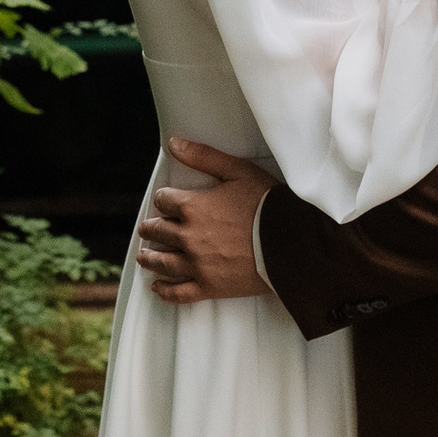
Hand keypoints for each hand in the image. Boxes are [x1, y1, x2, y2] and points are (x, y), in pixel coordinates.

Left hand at [134, 138, 273, 303]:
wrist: (292, 242)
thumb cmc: (268, 204)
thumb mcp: (237, 171)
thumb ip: (203, 156)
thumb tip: (173, 144)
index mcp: (192, 207)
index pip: (163, 201)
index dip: (164, 199)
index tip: (167, 202)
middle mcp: (188, 237)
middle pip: (157, 231)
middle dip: (152, 228)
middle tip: (149, 230)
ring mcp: (197, 264)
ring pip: (162, 262)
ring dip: (150, 257)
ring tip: (144, 256)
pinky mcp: (209, 287)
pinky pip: (179, 292)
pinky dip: (165, 291)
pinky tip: (158, 287)